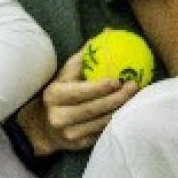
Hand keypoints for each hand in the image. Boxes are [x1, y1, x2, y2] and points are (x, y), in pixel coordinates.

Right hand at [17, 49, 136, 155]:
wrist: (41, 128)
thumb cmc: (59, 95)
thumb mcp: (64, 76)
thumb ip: (84, 57)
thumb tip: (107, 32)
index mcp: (54, 96)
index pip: (79, 92)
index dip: (99, 87)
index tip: (118, 79)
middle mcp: (59, 116)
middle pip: (94, 108)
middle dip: (117, 98)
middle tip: (134, 86)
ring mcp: (69, 133)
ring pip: (102, 122)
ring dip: (121, 110)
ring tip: (136, 98)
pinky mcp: (79, 145)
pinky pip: (102, 133)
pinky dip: (116, 122)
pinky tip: (127, 113)